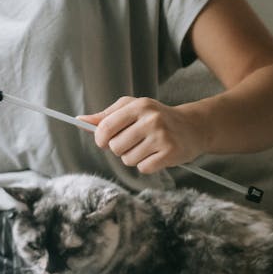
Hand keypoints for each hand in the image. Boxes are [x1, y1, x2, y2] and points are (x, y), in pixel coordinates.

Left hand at [77, 96, 208, 173]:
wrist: (192, 127)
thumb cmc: (155, 118)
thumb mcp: (132, 110)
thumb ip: (105, 116)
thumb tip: (80, 120)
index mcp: (138, 106)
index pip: (106, 127)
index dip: (100, 138)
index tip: (104, 141)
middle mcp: (151, 119)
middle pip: (115, 147)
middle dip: (120, 149)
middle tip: (134, 142)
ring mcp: (161, 136)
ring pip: (128, 159)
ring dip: (133, 158)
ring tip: (147, 148)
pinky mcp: (170, 152)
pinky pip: (143, 168)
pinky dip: (146, 165)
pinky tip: (156, 155)